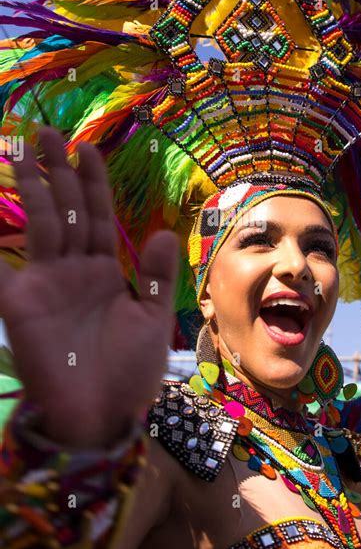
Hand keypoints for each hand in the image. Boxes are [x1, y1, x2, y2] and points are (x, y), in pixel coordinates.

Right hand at [0, 127, 179, 447]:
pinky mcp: (21, 305)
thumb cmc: (130, 373)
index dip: (91, 182)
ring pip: (41, 225)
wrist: (103, 417)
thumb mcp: (152, 320)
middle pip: (66, 211)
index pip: (97, 216)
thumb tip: (158, 231)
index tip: (85, 148)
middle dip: (57, 171)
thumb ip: (154, 276)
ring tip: (22, 151)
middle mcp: (74, 271)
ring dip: (33, 188)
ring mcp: (46, 284)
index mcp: (105, 271)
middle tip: (46, 132)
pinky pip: (2, 270)